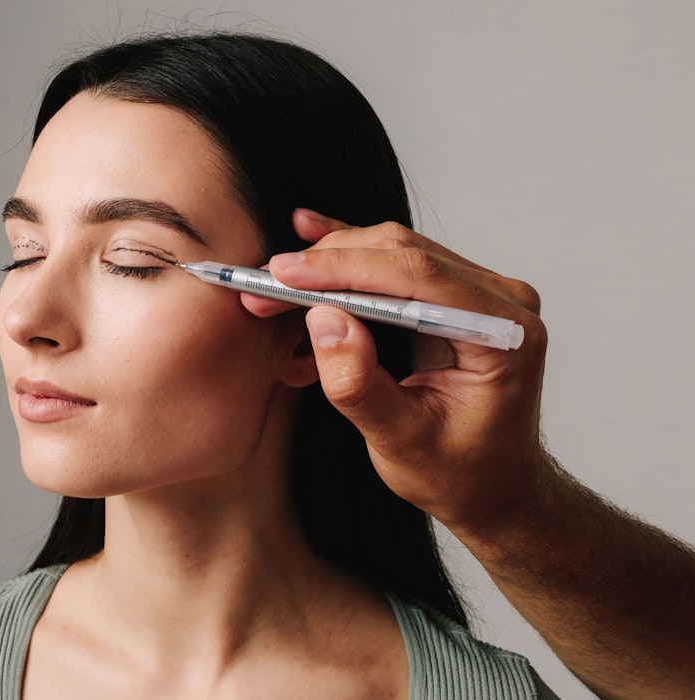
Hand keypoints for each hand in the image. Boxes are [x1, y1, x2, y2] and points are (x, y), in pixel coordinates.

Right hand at [243, 209, 551, 531]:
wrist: (491, 486)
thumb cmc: (457, 471)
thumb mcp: (400, 441)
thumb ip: (359, 384)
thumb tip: (323, 320)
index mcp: (503, 334)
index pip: (416, 275)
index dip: (344, 268)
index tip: (284, 274)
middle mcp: (500, 300)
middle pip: (401, 253)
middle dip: (325, 266)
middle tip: (265, 286)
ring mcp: (480, 292)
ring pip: (392, 251)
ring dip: (328, 266)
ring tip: (275, 288)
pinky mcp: (454, 293)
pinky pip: (396, 262)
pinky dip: (350, 256)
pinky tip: (312, 233)